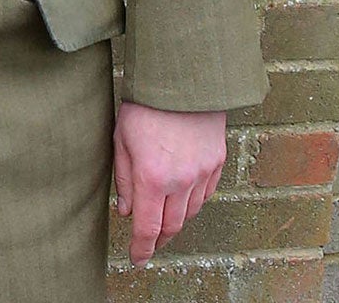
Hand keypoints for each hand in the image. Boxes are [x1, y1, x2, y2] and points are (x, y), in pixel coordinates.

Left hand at [112, 100, 226, 263]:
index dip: (141, 248)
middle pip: (172, 226)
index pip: (148, 228)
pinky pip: (205, 195)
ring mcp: (202, 173)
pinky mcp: (216, 162)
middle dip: (159, 239)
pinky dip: (193, 202)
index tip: (136, 259)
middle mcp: (181, 181)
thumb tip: (126, 211)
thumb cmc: (144, 105)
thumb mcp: (121, 140)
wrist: (183, 79)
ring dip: (175, 220)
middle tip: (148, 244)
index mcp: (152, 177)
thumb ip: (124, 179)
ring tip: (163, 218)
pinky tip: (182, 197)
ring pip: (190, 213)